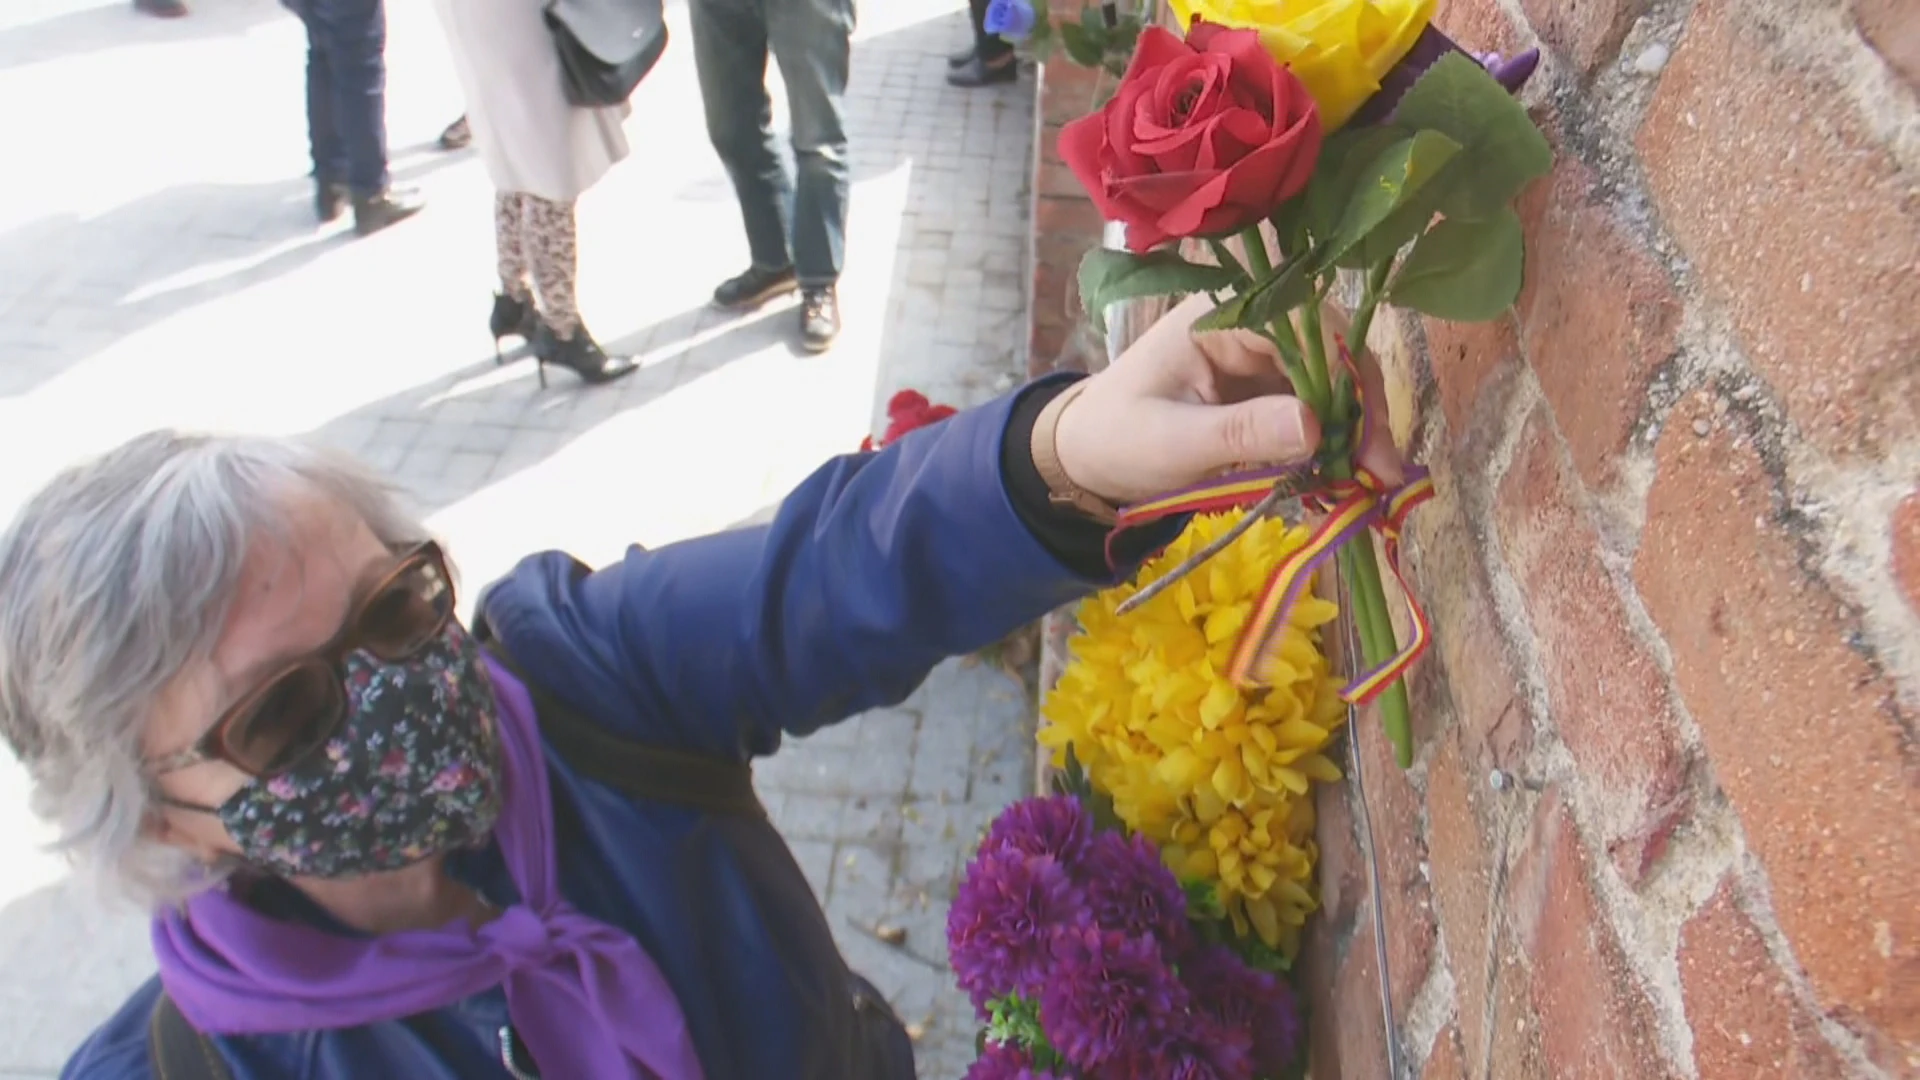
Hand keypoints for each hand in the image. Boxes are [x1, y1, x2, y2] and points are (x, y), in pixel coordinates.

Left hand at [1052, 293, 1404, 505]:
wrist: (1088, 459)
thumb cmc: (1117, 440)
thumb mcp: (1174, 443)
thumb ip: (1241, 433)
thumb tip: (1313, 425)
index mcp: (1222, 315)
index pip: (1308, 327)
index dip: (1346, 378)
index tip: (1365, 437)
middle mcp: (1252, 325)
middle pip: (1333, 354)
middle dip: (1361, 411)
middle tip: (1380, 473)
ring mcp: (1263, 358)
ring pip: (1333, 386)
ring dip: (1354, 432)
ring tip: (1365, 484)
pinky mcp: (1268, 392)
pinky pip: (1316, 412)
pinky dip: (1332, 446)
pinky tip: (1340, 481)